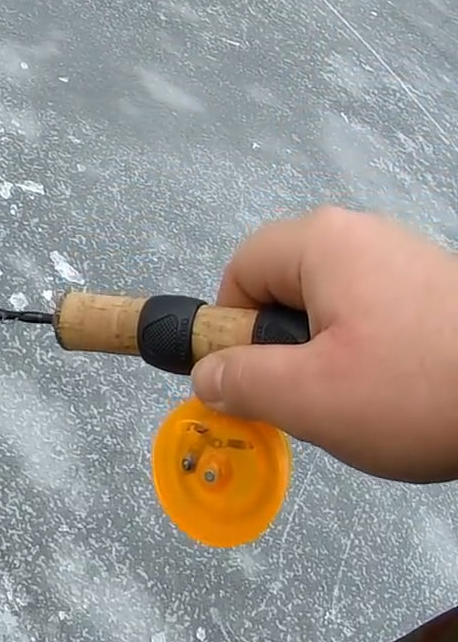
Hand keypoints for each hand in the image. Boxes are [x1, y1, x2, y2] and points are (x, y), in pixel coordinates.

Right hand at [189, 206, 457, 483]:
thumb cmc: (419, 390)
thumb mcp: (306, 397)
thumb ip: (238, 381)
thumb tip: (207, 375)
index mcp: (326, 244)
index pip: (241, 267)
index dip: (231, 326)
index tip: (250, 376)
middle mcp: (367, 238)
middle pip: (286, 286)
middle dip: (282, 347)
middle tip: (306, 397)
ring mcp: (411, 263)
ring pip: (333, 309)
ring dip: (328, 359)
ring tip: (361, 403)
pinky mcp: (441, 295)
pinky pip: (378, 319)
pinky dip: (374, 359)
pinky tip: (400, 397)